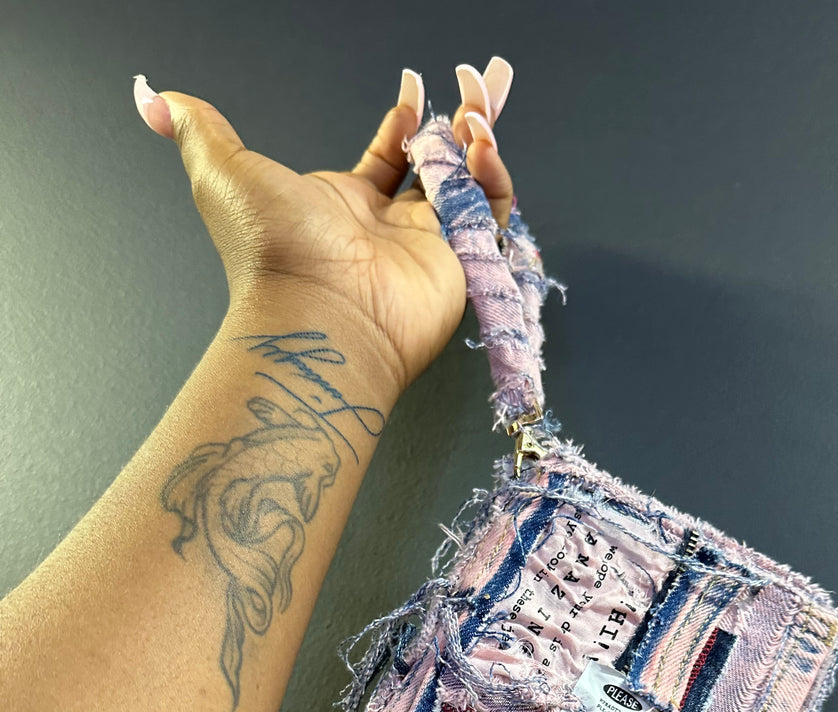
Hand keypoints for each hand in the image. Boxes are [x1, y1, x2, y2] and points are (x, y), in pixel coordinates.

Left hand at [132, 61, 515, 397]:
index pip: (388, 156)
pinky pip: (490, 218)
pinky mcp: (460, 266)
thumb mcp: (223, 173)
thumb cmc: (272, 254)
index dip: (405, 118)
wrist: (318, 318)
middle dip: (462, 118)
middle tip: (485, 79)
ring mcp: (427, 248)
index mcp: (342, 203)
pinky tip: (481, 145)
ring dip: (480, 141)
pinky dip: (494, 179)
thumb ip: (199, 128)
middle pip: (437, 163)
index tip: (414, 86)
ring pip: (469, 186)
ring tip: (483, 102)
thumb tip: (154, 95)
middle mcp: (388, 226)